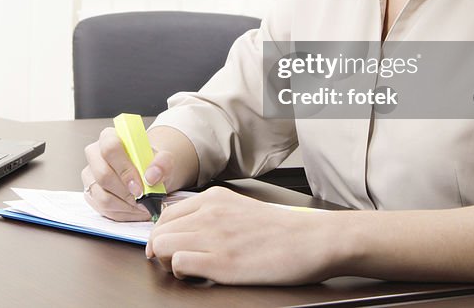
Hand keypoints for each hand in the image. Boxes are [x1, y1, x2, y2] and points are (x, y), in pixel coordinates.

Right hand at [81, 127, 174, 220]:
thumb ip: (163, 163)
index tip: (140, 185)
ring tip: (143, 206)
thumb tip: (151, 176)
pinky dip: (122, 213)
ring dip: (126, 205)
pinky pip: (103, 208)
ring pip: (102, 196)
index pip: (110, 148)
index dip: (125, 169)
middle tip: (143, 199)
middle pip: (103, 175)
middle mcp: (95, 154)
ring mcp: (90, 175)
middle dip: (126, 192)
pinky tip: (135, 209)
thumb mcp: (164, 160)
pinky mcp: (90, 193)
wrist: (147, 174)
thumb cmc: (150, 164)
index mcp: (109, 137)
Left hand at [145, 187, 340, 284]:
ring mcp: (214, 235)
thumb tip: (189, 228)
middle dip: (161, 250)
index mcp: (215, 198)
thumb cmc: (283, 231)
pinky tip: (198, 275)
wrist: (312, 241)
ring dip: (167, 262)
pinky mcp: (221, 261)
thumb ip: (215, 213)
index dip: (163, 234)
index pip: (168, 213)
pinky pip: (179, 264)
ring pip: (162, 245)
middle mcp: (210, 212)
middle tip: (174, 263)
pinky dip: (181, 273)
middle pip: (161, 231)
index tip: (168, 247)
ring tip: (186, 270)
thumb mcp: (242, 208)